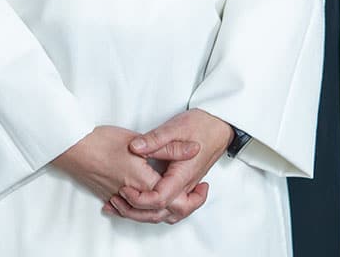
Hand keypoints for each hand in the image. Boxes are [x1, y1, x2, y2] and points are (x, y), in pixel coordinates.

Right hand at [52, 125, 197, 204]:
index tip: (203, 188)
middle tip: (196, 195)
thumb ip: (170, 148)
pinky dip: (141, 209)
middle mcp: (132, 195)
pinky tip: (144, 199)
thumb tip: (195, 149)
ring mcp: (118, 198)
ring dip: (162, 210)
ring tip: (176, 196)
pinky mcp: (108, 195)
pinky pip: (129, 210)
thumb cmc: (103, 141)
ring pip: (145, 214)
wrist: (72, 148)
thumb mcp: (141, 140)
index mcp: (143, 183)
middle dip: (182, 208)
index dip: (193, 199)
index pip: (175, 202)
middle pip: (162, 213)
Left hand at [106, 109, 233, 224]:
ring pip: (167, 214)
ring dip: (145, 214)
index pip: (159, 199)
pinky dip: (156, 209)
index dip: (139, 199)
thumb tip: (134, 147)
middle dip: (137, 213)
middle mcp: (185, 186)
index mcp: (182, 175)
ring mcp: (186, 187)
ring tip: (126, 204)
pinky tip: (143, 200)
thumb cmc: (202, 125)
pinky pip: (171, 206)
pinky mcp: (185, 185)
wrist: (220, 125)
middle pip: (162, 214)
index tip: (124, 188)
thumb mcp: (176, 127)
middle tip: (119, 200)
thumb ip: (155, 139)